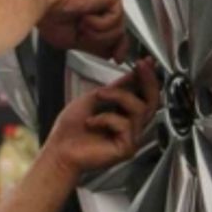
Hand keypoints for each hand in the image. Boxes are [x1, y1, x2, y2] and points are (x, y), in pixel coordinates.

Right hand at [37, 0, 128, 60]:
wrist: (46, 1)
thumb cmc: (52, 17)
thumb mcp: (76, 40)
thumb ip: (96, 45)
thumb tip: (111, 53)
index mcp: (95, 11)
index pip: (115, 31)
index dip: (118, 46)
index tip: (116, 59)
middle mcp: (104, 2)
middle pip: (119, 31)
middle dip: (103, 40)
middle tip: (83, 35)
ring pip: (118, 28)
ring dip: (97, 33)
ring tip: (81, 25)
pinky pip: (116, 18)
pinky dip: (99, 23)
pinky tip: (85, 17)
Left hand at [48, 58, 160, 175]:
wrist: (59, 149)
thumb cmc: (71, 129)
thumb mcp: (95, 98)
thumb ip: (116, 88)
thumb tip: (133, 73)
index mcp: (125, 115)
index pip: (145, 95)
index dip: (148, 78)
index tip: (146, 62)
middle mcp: (132, 127)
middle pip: (153, 102)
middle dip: (148, 81)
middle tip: (141, 67)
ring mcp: (131, 138)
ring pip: (139, 109)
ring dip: (118, 96)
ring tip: (99, 96)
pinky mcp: (127, 148)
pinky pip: (126, 125)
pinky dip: (106, 118)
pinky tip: (91, 122)